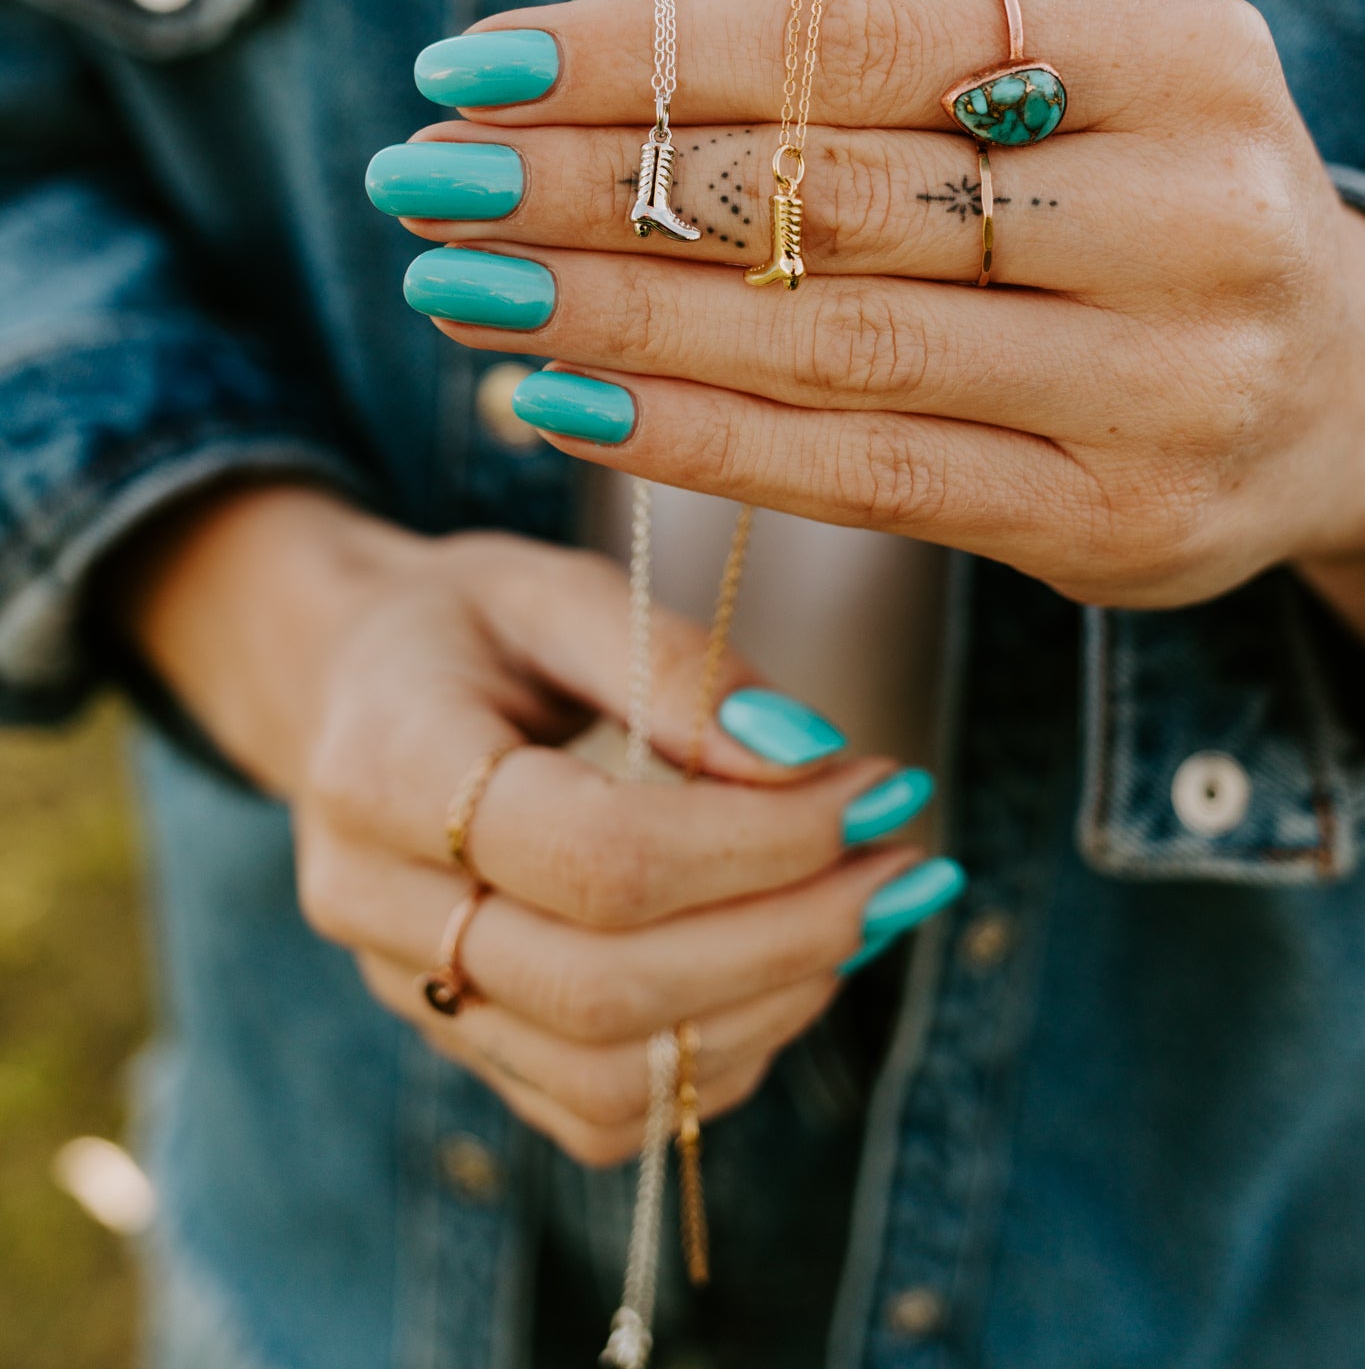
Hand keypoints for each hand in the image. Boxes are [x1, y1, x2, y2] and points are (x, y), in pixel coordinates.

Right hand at [119, 488, 941, 1165]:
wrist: (353, 689)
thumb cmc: (466, 625)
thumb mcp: (555, 587)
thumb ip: (672, 663)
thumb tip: (808, 756)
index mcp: (386, 767)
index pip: (596, 853)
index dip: (758, 839)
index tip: (873, 783)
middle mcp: (374, 905)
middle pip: (606, 987)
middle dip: (789, 935)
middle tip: (905, 861)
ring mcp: (408, 994)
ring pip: (607, 1077)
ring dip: (771, 1006)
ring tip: (869, 908)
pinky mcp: (458, 1043)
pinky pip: (599, 1111)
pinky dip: (718, 1058)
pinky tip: (788, 967)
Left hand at [380, 0, 1364, 611]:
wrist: (1350, 394)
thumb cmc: (1152, 210)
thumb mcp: (1072, 95)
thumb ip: (884, 80)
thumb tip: (597, 53)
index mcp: (1170, 57)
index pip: (856, 37)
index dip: (646, 50)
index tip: (472, 65)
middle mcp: (1185, 216)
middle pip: (826, 191)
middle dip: (591, 184)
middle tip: (427, 180)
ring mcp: (1161, 387)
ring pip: (828, 343)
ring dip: (611, 316)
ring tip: (458, 288)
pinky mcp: (1113, 526)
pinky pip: (863, 479)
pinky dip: (693, 438)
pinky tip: (560, 400)